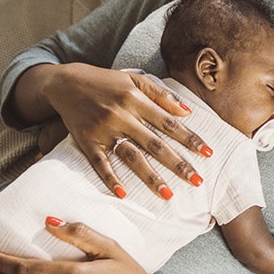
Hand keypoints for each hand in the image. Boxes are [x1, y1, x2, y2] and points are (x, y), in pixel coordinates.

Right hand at [37, 63, 212, 197]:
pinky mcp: (87, 142)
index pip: (169, 123)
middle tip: (197, 181)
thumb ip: (161, 95)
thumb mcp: (135, 79)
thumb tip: (187, 112)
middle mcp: (121, 116)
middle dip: (177, 163)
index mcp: (136, 100)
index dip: (190, 139)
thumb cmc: (106, 82)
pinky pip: (100, 163)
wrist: (65, 83)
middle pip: (154, 144)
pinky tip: (123, 194)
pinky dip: (110, 179)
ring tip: (168, 194)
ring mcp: (103, 130)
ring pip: (130, 156)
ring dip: (149, 177)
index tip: (208, 154)